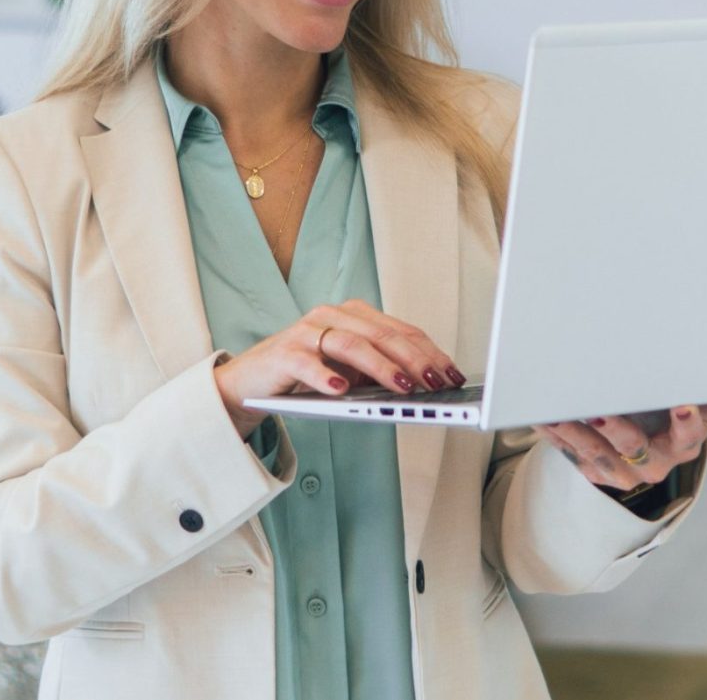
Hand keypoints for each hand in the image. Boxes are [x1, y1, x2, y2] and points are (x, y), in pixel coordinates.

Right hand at [213, 299, 465, 438]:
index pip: (401, 331)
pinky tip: (340, 389)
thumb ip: (382, 372)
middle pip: (382, 334)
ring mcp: (308, 332)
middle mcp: (333, 316)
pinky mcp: (284, 353)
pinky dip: (325, 375)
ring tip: (401, 388)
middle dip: (414, 359)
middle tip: (436, 383)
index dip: (430, 352)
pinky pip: (308, 362)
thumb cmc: (310, 375)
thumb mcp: (353, 372)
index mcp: (356, 316)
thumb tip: (426, 386)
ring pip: (351, 344)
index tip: (453, 375)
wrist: (254, 381)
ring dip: (380, 368)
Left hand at [536, 392, 706, 493]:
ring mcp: (617, 467)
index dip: (686, 423)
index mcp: (682, 441)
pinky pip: (567, 449)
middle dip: (621, 432)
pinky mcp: (587, 464)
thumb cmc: (672, 419)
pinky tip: (538, 412)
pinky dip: (552, 431)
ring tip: (560, 410)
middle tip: (604, 413)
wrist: (638, 456)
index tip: (682, 404)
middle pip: (636, 449)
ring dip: (576, 431)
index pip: (690, 434)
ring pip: (595, 452)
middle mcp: (650, 460)